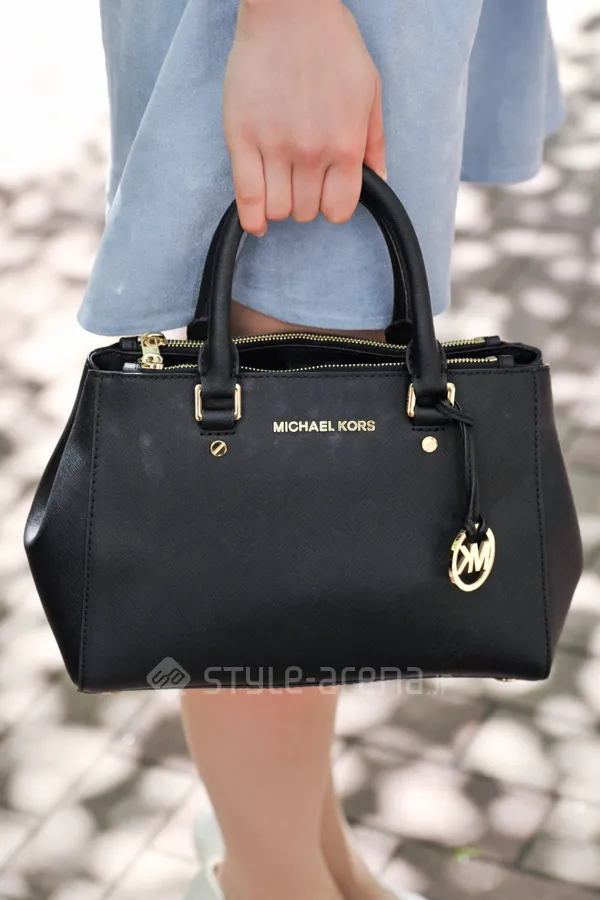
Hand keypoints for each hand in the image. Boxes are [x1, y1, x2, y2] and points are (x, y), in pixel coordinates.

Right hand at [223, 0, 385, 235]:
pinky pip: (246, 197)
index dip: (333, 206)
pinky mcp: (242, 137)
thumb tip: (380, 181)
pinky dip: (251, 218)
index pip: (339, 210)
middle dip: (306, 201)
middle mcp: (311, 152)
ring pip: (277, 209)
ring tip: (280, 185)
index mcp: (345, 144)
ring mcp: (275, 146)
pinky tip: (256, 221)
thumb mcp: (370, 91)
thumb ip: (374, 142)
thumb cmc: (332, 43)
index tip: (327, 193)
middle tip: (302, 179)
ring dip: (280, 205)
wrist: (290, 9)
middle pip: (306, 211)